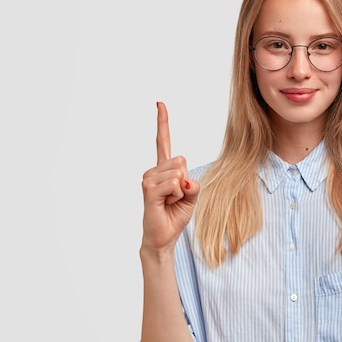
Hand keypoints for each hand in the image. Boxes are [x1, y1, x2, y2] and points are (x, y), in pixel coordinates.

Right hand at [140, 102, 199, 254]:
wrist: (164, 237)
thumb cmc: (175, 215)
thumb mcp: (192, 196)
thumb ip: (193, 184)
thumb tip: (183, 180)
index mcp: (164, 168)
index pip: (162, 140)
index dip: (162, 122)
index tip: (159, 103)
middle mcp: (153, 170)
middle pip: (182, 160)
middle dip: (186, 181)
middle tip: (175, 197)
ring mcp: (149, 179)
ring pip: (179, 173)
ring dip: (182, 192)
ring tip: (169, 202)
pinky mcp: (148, 190)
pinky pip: (174, 184)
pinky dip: (177, 195)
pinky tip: (165, 204)